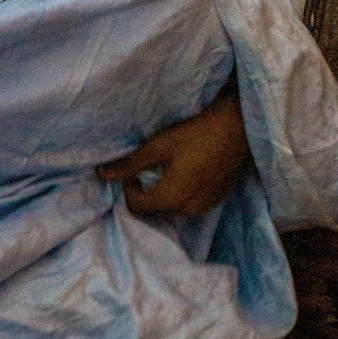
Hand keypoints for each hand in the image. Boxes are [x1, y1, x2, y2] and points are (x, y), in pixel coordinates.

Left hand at [96, 91, 249, 218]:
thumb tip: (101, 175)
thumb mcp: (157, 146)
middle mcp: (189, 210)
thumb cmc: (194, 133)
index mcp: (172, 198)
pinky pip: (189, 204)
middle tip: (146, 168)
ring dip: (162, 194)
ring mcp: (206, 207)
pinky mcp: (216, 200)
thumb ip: (129, 164)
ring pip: (172, 208)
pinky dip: (181, 193)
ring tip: (165, 169)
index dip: (128, 189)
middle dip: (145, 193)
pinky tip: (184, 171)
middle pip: (154, 211)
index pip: (136, 207)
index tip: (133, 170)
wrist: (236, 127)